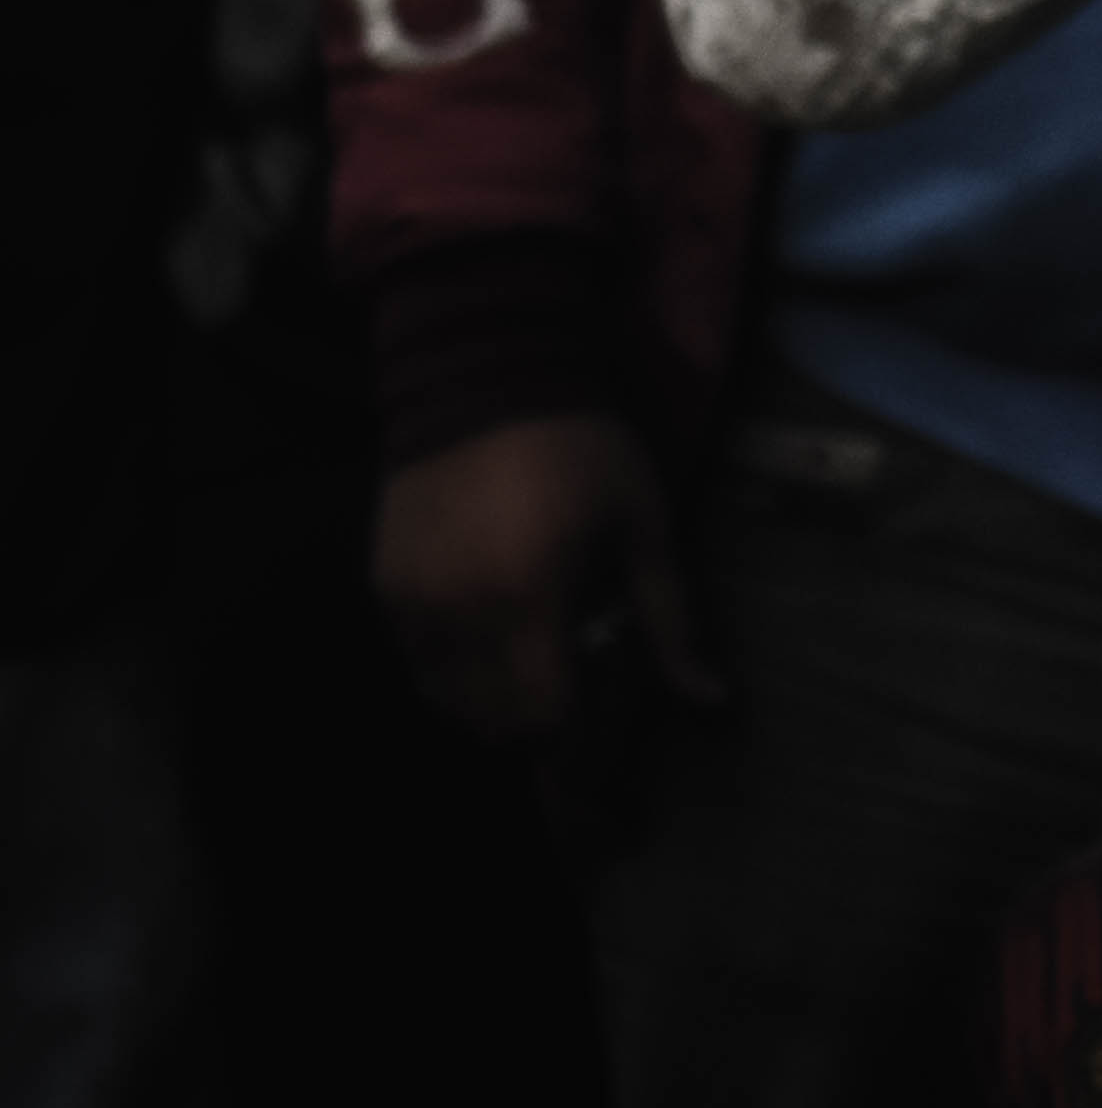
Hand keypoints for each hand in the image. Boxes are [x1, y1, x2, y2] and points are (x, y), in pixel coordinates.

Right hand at [373, 411, 714, 740]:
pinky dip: (449, 674)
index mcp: (529, 594)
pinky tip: (487, 648)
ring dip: (488, 706)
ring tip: (528, 675)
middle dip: (535, 724)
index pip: (543, 709)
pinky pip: (414, 661)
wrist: (483, 378)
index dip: (573, 729)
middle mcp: (459, 609)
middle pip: (491, 716)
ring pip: (445, 698)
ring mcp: (411, 600)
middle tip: (568, 694)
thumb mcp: (642, 523)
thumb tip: (712, 699)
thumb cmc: (582, 448)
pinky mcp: (383, 585)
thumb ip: (671, 618)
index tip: (598, 716)